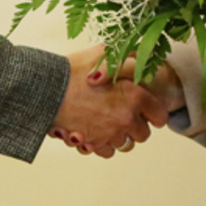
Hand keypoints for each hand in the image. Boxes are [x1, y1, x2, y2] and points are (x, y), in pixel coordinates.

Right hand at [49, 47, 168, 157]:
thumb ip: (127, 57)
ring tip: (106, 120)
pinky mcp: (95, 145)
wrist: (46, 90)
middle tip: (123, 114)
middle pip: (143, 134)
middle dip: (135, 126)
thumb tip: (140, 57)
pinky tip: (94, 129)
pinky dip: (103, 144)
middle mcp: (126, 118)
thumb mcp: (104, 54)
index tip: (149, 111)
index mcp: (135, 96)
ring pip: (125, 144)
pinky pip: (107, 151)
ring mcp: (110, 134)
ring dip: (118, 135)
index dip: (154, 112)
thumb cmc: (73, 70)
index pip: (159, 115)